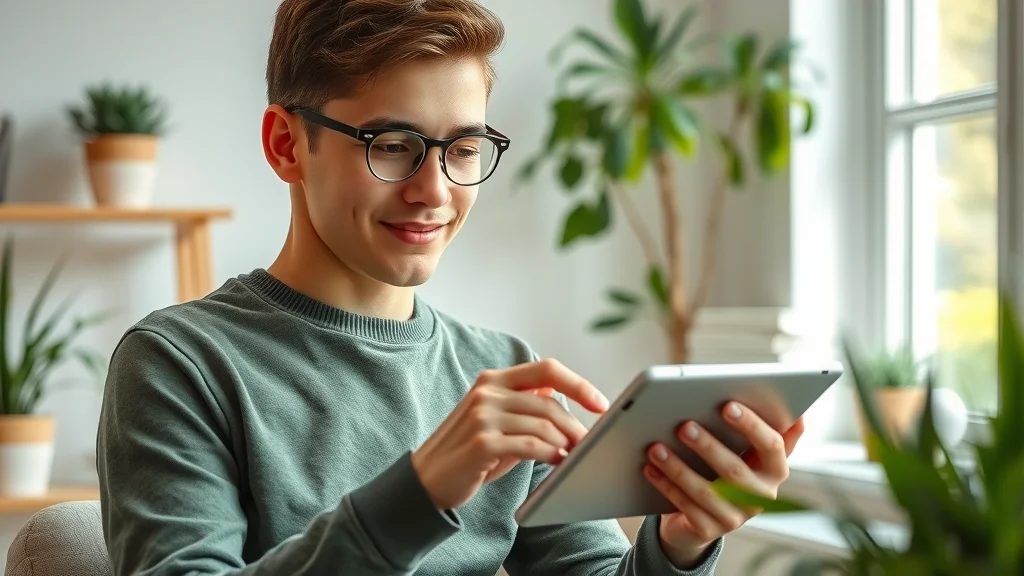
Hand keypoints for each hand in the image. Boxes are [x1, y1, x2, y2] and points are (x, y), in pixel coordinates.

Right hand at [411, 358, 609, 510]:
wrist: (426, 480)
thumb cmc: (468, 453)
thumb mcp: (496, 421)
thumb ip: (525, 405)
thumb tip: (567, 401)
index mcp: (493, 380)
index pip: (546, 369)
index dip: (578, 384)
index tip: (600, 403)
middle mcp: (487, 392)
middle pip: (549, 401)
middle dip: (575, 425)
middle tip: (588, 444)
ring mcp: (483, 416)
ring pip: (543, 424)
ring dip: (566, 443)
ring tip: (574, 456)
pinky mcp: (482, 442)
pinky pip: (531, 445)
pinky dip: (551, 454)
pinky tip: (558, 462)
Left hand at [642, 402, 805, 567]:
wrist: (702, 516)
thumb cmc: (725, 472)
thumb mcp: (748, 451)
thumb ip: (767, 431)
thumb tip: (798, 413)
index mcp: (775, 470)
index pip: (772, 446)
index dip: (752, 425)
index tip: (727, 405)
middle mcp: (761, 497)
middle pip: (735, 470)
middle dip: (707, 446)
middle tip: (684, 425)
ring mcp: (736, 518)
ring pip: (706, 491)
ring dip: (678, 467)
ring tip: (656, 447)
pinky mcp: (710, 530)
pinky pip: (686, 507)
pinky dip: (666, 485)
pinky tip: (650, 468)